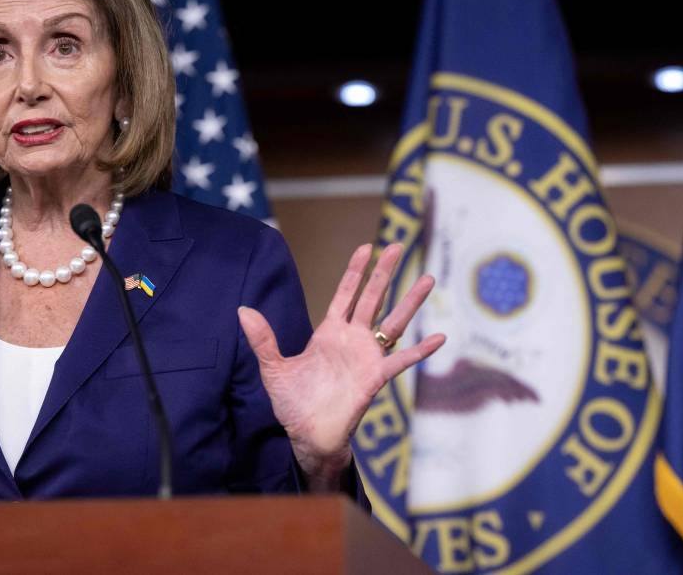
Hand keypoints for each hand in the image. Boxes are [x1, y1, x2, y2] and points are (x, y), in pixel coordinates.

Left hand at [238, 243, 445, 490]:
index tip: (366, 247)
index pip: (346, 294)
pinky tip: (439, 338)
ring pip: (394, 322)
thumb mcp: (273, 368)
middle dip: (384, 272)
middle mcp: (352, 340)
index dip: (355, 271)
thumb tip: (243, 310)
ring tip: (428, 278)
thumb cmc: (293, 403)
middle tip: (398, 246)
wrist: (307, 436)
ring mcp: (367, 357)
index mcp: (329, 333)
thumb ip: (262, 339)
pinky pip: (401, 361)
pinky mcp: (375, 378)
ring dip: (410, 301)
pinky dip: (420, 350)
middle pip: (373, 298)